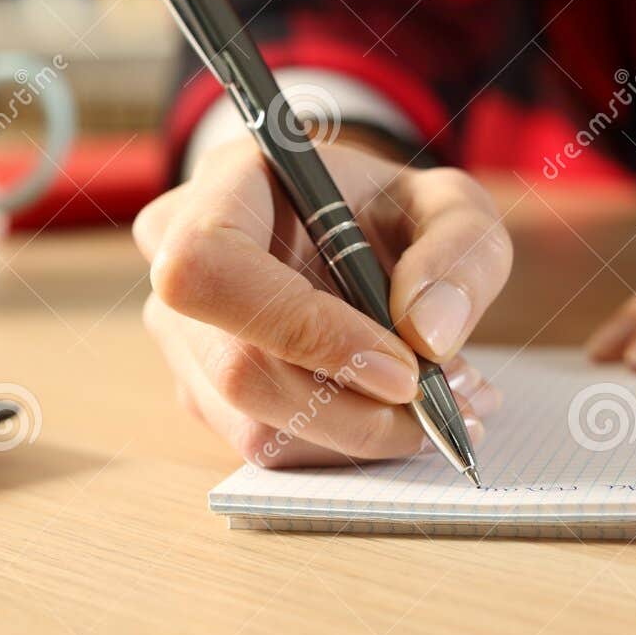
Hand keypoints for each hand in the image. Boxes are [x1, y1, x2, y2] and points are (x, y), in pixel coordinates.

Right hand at [134, 138, 512, 466]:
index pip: (209, 267)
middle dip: (355, 408)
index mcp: (224, 188)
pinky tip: (399, 413)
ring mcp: (181, 337)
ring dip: (360, 434)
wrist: (344, 231)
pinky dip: (344, 445)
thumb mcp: (449, 206)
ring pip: (253, 424)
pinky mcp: (202, 393)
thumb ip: (459, 254)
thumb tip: (427, 336)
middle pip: (237, 371)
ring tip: (441, 403)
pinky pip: (267, 446)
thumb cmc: (386, 210)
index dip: (298, 328)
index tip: (401, 367)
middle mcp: (176, 263)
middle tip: (446, 402)